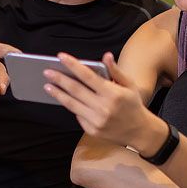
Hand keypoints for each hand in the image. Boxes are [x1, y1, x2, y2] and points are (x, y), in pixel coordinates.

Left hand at [43, 53, 164, 152]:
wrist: (139, 131)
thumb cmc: (133, 104)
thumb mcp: (129, 85)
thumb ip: (116, 70)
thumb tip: (106, 56)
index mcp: (113, 93)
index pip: (88, 76)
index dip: (73, 65)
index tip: (61, 56)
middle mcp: (103, 107)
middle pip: (76, 90)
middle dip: (59, 79)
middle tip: (46, 71)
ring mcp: (97, 121)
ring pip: (72, 104)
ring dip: (58, 94)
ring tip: (47, 85)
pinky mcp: (92, 130)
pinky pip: (78, 116)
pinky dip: (71, 106)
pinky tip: (63, 98)